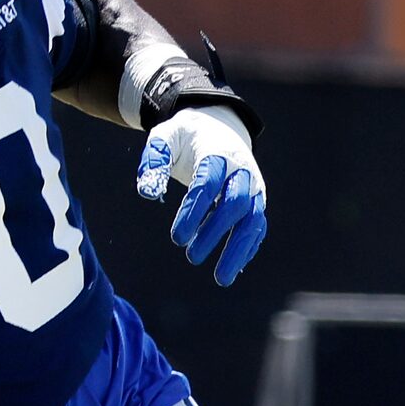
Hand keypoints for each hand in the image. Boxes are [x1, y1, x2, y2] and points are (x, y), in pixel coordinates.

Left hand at [137, 106, 266, 287]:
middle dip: (215, 232)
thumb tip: (147, 192)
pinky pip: (257, 227)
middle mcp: (242, 171)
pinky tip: (232, 269)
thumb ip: (154, 159)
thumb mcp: (165, 136)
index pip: (208, 183)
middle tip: (191, 257)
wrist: (219, 126)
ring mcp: (253, 188)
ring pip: (253, 220)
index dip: (193, 211)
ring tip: (221, 279)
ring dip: (238, 250)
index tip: (176, 238)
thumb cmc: (186, 136)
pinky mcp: (256, 201)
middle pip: (235, 203)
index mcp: (218, 153)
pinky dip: (247, 248)